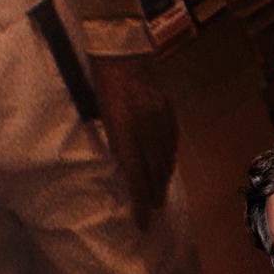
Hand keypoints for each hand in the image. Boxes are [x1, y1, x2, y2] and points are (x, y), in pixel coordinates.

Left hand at [92, 54, 178, 227]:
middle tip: (154, 211)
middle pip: (154, 169)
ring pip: (166, 156)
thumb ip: (115, 141)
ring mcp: (160, 115)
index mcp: (124, 127)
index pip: (134, 174)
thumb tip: (125, 168)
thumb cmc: (102, 84)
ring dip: (163, 178)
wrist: (120, 51)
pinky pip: (172, 139)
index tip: (142, 222)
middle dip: (154, 193)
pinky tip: (168, 166)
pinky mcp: (168, 108)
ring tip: (160, 194)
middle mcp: (146, 124)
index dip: (139, 201)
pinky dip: (170, 156)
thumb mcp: (101, 115)